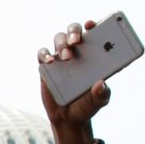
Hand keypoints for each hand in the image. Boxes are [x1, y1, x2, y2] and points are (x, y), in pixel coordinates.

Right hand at [36, 20, 111, 143]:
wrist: (68, 118)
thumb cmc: (87, 105)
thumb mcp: (99, 101)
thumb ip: (102, 93)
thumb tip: (101, 84)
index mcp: (94, 54)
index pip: (94, 32)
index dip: (93, 25)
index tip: (92, 24)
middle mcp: (77, 51)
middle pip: (73, 31)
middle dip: (74, 32)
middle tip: (77, 41)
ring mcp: (60, 58)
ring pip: (58, 39)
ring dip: (61, 44)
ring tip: (67, 58)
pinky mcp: (46, 67)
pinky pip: (42, 54)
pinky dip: (45, 55)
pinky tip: (50, 62)